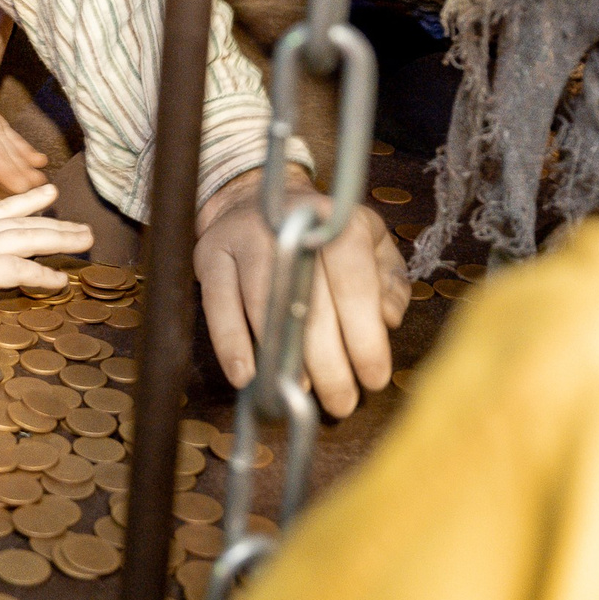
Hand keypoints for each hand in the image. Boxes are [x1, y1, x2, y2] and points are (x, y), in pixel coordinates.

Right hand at [0, 184, 93, 309]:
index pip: (1, 209)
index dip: (28, 201)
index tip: (49, 192)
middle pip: (25, 222)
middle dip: (57, 222)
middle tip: (83, 225)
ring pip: (32, 238)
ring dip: (62, 239)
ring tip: (86, 241)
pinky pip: (23, 270)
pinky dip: (44, 276)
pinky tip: (61, 281)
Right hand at [192, 168, 407, 418]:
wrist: (255, 197)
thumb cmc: (321, 234)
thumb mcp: (370, 243)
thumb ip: (389, 280)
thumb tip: (387, 319)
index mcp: (337, 222)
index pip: (354, 283)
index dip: (365, 336)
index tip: (374, 378)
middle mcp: (289, 225)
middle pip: (309, 302)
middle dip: (328, 363)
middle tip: (341, 402)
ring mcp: (244, 238)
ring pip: (263, 305)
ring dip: (283, 357)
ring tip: (299, 394)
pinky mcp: (210, 254)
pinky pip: (217, 306)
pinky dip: (231, 345)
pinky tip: (247, 376)